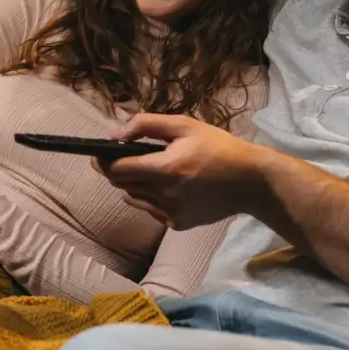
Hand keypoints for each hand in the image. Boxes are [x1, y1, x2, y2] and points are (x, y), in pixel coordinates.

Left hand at [98, 114, 273, 229]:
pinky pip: (151, 210)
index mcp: (166, 169)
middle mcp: (165, 195)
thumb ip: (146, 125)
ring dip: (133, 184)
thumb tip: (115, 134)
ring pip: (134, 198)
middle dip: (116, 171)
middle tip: (118, 158)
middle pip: (122, 185)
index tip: (98, 153)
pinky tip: (167, 186)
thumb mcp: (184, 126)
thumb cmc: (218, 147)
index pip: (117, 170)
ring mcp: (170, 213)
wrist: (250, 182)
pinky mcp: (178, 224)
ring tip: (148, 170)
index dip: (104, 161)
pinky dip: (151, 198)